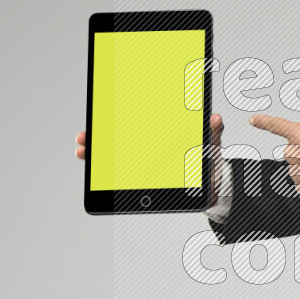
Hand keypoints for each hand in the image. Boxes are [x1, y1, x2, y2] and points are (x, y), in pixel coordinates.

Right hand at [75, 119, 225, 205]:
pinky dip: (108, 173)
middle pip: (121, 137)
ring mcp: (149, 162)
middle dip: (100, 136)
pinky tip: (96, 172)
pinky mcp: (149, 179)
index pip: (139, 121)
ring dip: (98, 153)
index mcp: (165, 133)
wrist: (215, 185)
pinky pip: (125, 175)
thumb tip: (215, 120)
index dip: (119, 116)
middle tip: (85, 136)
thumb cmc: (210, 161)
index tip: (102, 114)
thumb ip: (213, 133)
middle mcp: (152, 145)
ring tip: (84, 152)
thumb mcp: (212, 145)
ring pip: (117, 155)